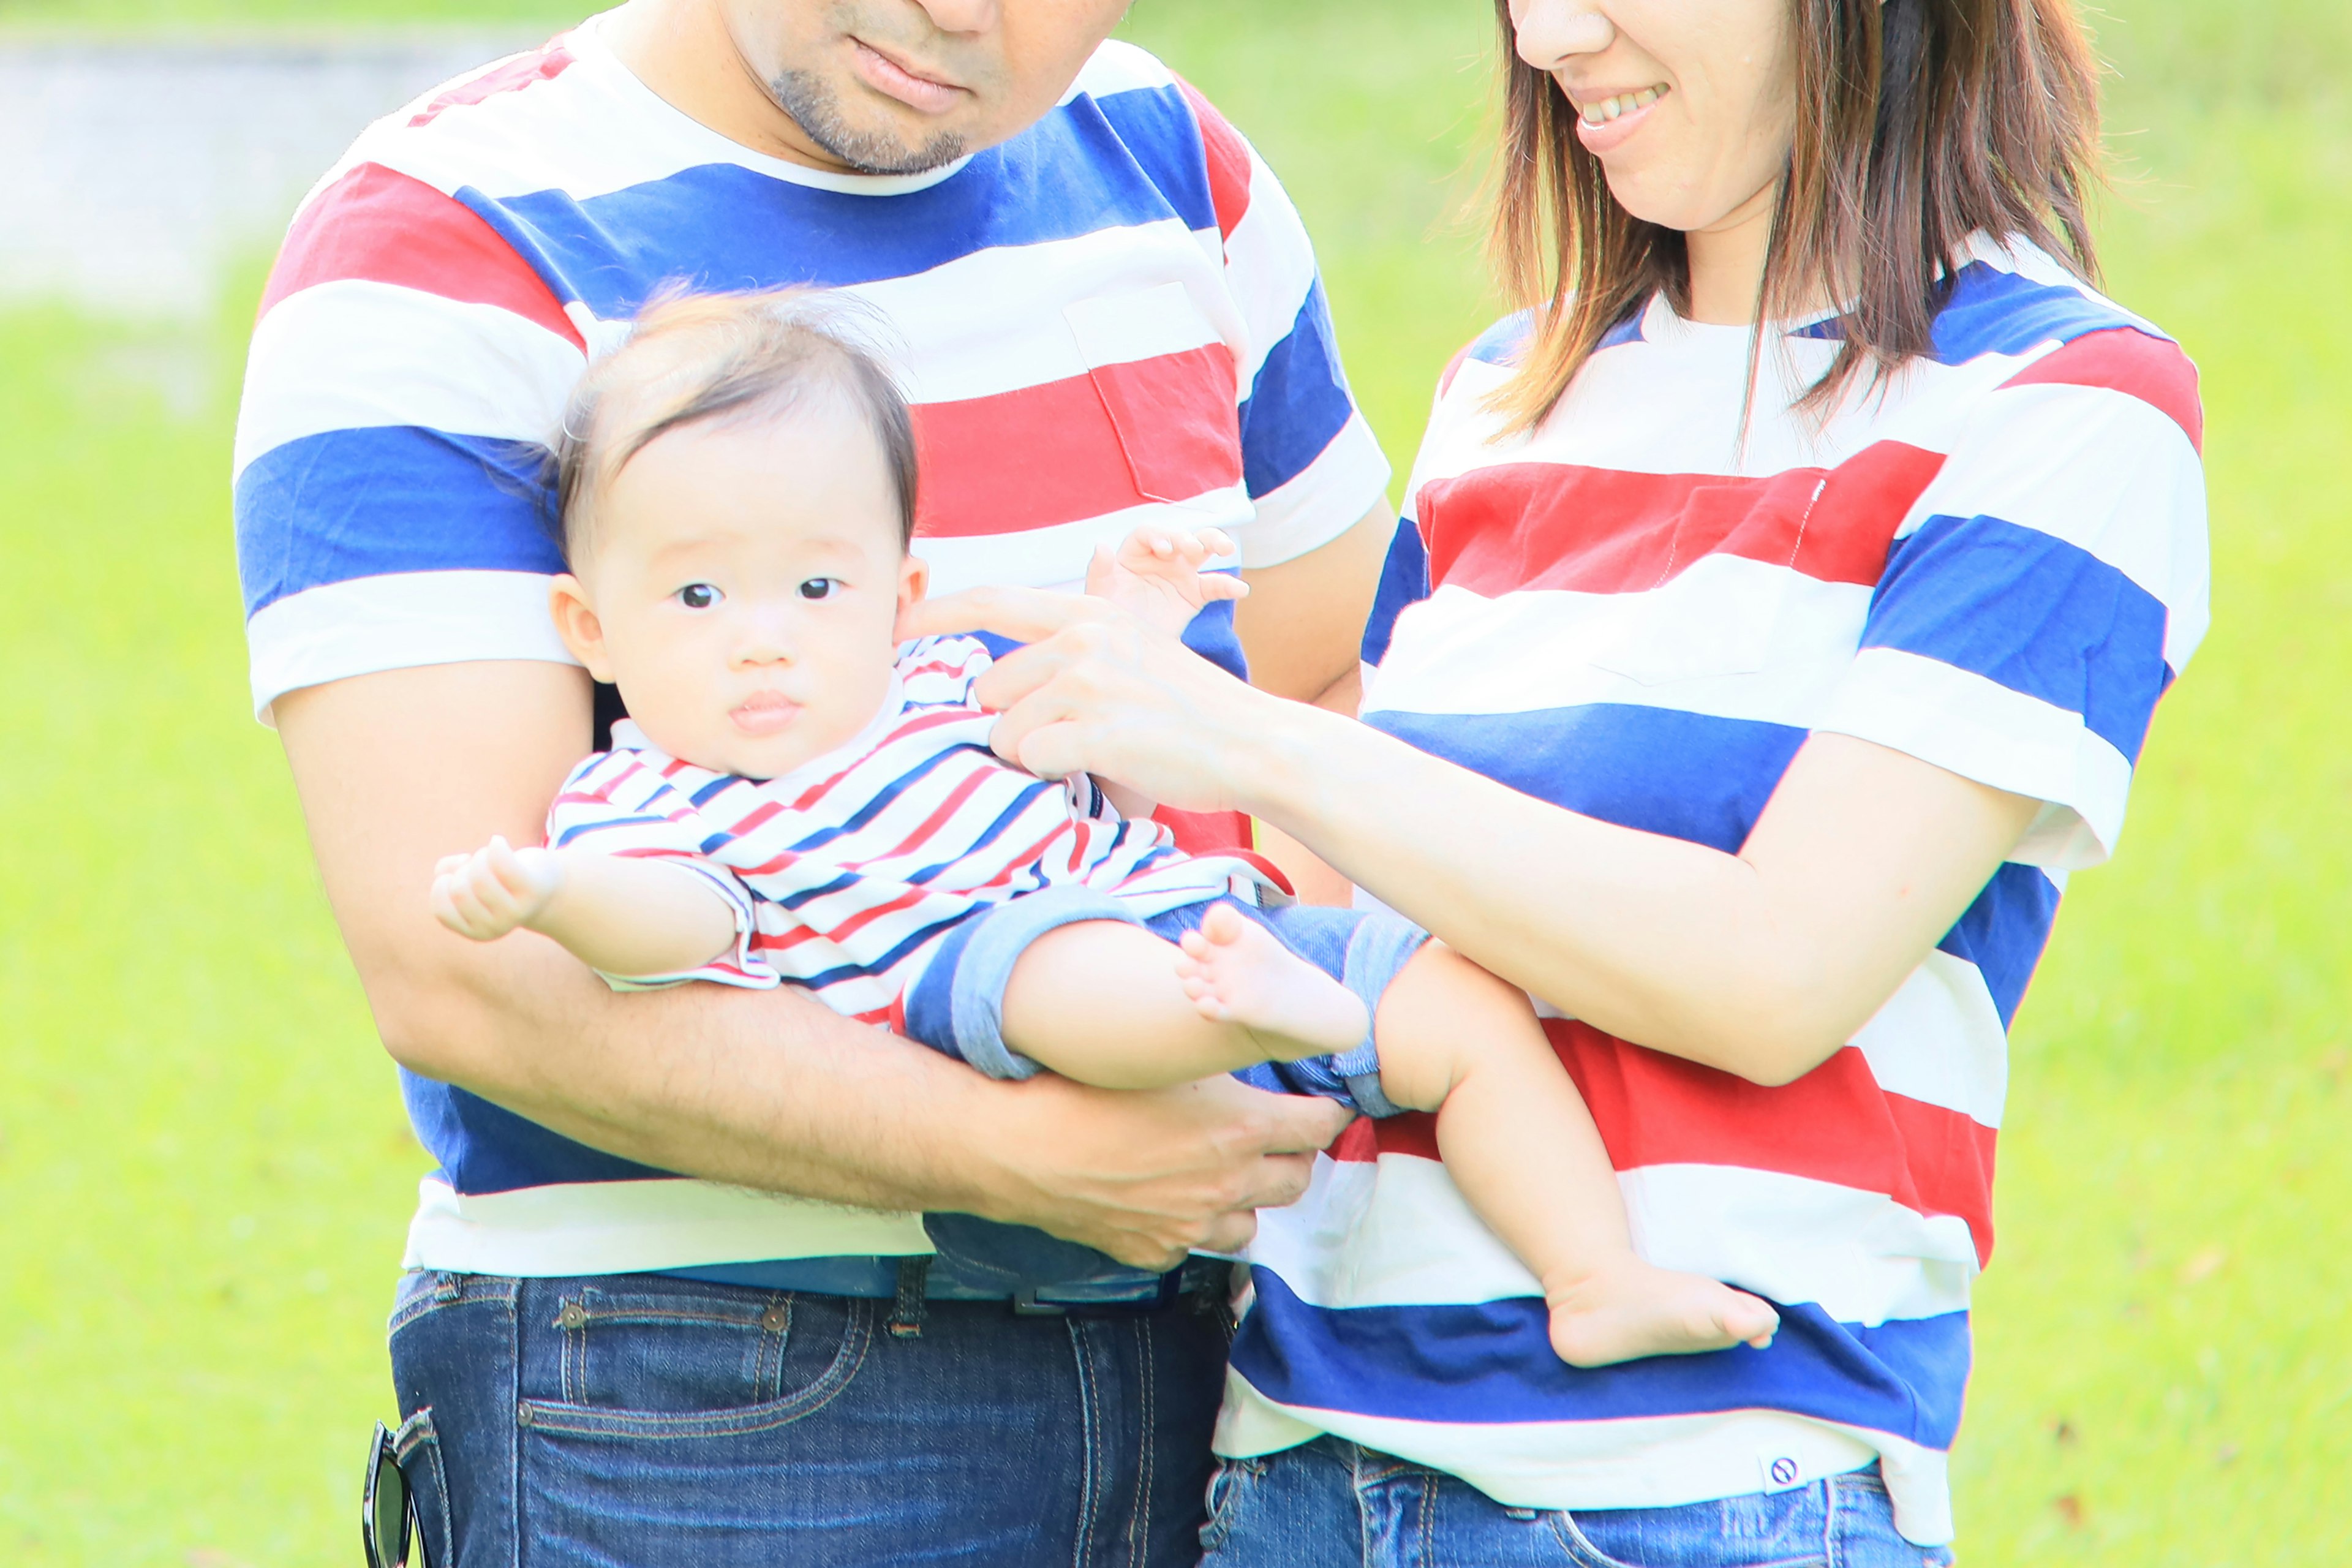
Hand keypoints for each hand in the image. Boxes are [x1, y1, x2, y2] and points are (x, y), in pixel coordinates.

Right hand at [430, 834, 564, 941]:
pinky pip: (501, 862)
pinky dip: (495, 845)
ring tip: (491, 858)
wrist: (548, 885)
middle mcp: (495, 928)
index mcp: (475, 931)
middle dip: (463, 870)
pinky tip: (498, 842)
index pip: (441, 909)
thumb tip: (447, 868)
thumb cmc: (499, 882)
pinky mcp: (531, 889)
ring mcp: (515, 911)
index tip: (457, 875)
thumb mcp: (467, 880)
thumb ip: (445, 872)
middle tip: (480, 867)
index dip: (443, 884)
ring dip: (479, 856)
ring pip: (478, 875)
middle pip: (459, 889)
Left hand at [897, 584, 1295, 814]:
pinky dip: (1056, 776)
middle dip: (1011, 724)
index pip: (989, 601)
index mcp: (1087, 612)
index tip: (893, 626)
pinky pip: (1033, 761)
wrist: (1253, 744)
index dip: (932, 613)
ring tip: (1092, 752)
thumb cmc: (1188, 711)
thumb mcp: (1132, 652)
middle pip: (988, 689)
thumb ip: (1071, 650)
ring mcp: (1088, 683)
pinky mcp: (1096, 731)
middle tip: (1065, 738)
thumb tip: (996, 678)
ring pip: (1005, 732)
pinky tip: (1100, 767)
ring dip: (1035, 755)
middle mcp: (1082, 638)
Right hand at [982, 1073, 1352, 1267]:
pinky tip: (1167, 1195)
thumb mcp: (1166, 1061)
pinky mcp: (1157, 1250)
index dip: (1325, 1114)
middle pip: (1297, 1179)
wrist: (1021, 1147)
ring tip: (1220, 1172)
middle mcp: (1227, 1183)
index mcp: (1241, 1128)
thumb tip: (1247, 1065)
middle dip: (1292, 1157)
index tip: (1320, 1109)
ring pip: (1251, 1222)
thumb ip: (1220, 1072)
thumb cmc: (1087, 1090)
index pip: (1319, 1126)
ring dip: (1246, 1198)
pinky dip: (1193, 1222)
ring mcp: (1193, 1225)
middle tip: (1273, 1138)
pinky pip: (1197, 1241)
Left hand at [1086, 523, 1246, 637]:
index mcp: (1135, 553)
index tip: (1163, 549)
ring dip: (1215, 542)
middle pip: (1179, 535)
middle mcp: (1160, 558)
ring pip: (1203, 548)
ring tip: (1226, 548)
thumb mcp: (1099, 595)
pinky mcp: (1195, 594)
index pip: (1149, 533)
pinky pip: (1215, 586)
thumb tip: (1101, 546)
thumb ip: (1099, 570)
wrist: (1127, 648)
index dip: (1158, 535)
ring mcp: (1180, 573)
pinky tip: (1240, 590)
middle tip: (1192, 548)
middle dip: (1188, 537)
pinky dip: (1229, 586)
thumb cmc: (1109, 617)